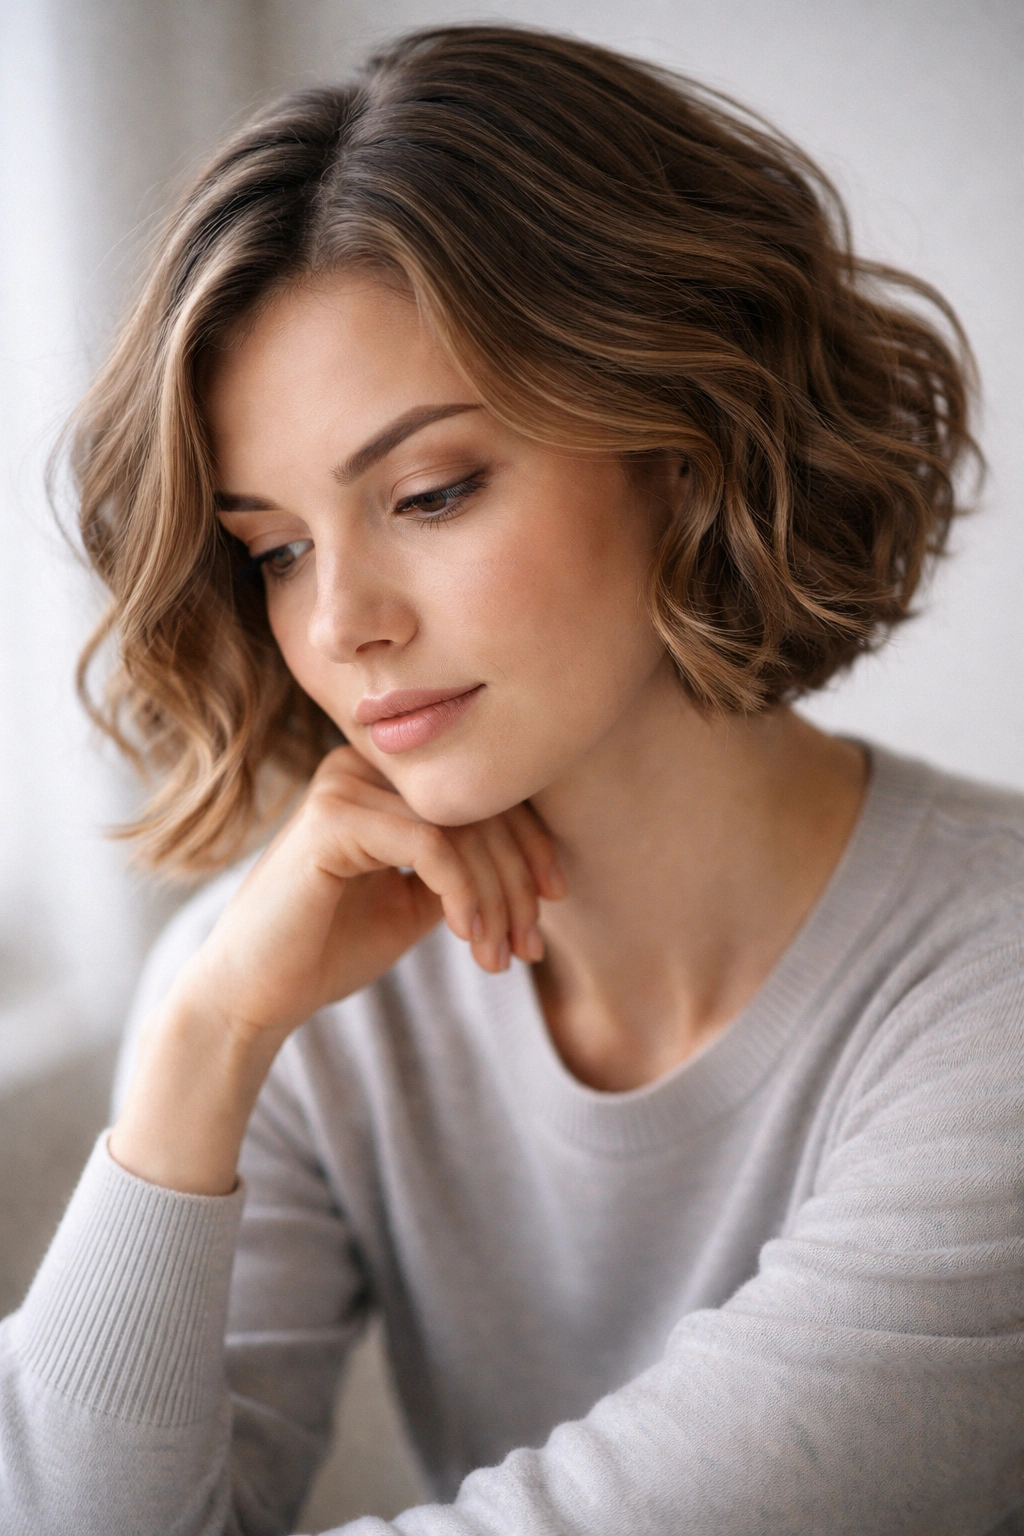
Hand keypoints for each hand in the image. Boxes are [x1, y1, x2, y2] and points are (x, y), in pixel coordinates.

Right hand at [176, 746, 565, 1041]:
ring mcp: (344, 784)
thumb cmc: (330, 948)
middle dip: (517, 881)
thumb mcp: (416, 901)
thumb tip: (534, 860)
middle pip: (477, 804)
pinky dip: (464, 893)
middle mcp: (361, 765)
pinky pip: (431, 844)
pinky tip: (470, 939)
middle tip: (531, 946)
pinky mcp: (333, 817)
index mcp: (380, 776)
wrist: (254, 994)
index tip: (555, 899)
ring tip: (501, 956)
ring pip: (462, 827)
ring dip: (496, 898)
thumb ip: (463, 867)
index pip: (478, 791)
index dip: (529, 843)